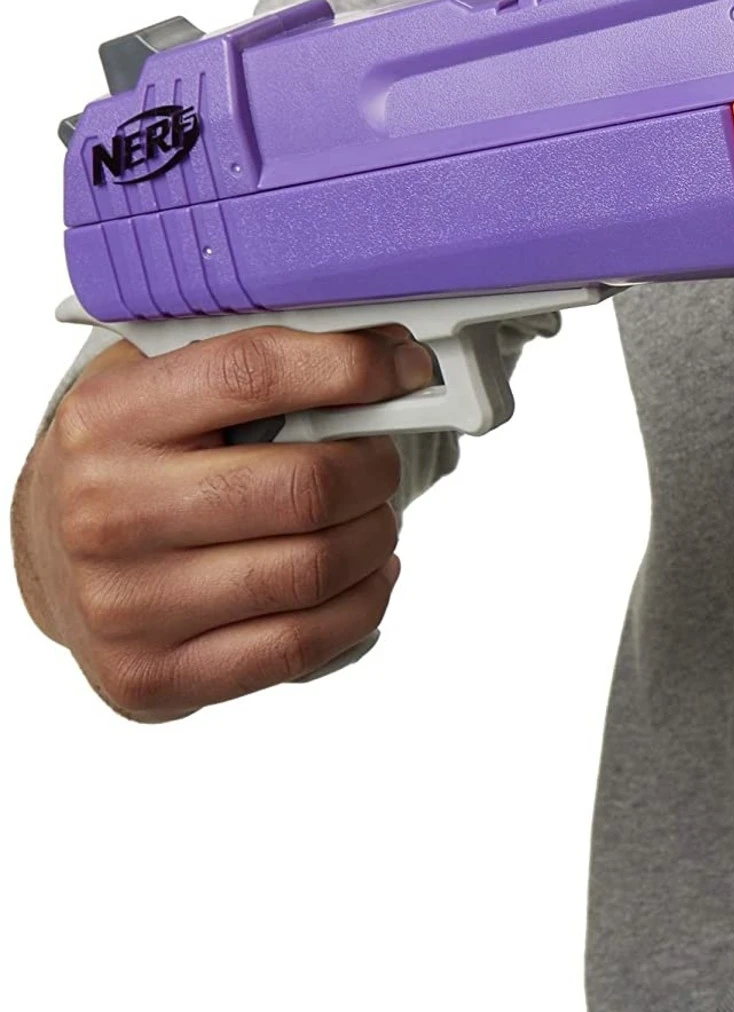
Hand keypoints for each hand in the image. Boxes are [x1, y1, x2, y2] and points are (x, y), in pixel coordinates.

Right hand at [10, 326, 428, 719]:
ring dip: (375, 538)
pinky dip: (360, 605)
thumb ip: (247, 356)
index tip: (404, 366)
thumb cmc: (131, 460)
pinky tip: (362, 577)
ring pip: (313, 569)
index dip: (350, 366)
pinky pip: (299, 645)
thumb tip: (378, 338)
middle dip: (374, 467)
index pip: (252, 372)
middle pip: (303, 488)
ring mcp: (127, 603)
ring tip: (374, 518)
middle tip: (383, 458)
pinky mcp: (155, 673)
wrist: (51, 558)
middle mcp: (107, 511)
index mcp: (106, 418)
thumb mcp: (158, 384)